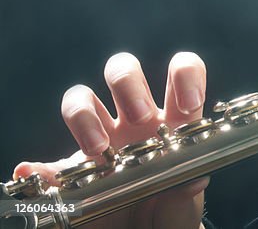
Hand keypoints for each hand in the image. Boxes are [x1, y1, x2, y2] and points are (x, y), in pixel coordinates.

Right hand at [13, 52, 209, 228]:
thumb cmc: (170, 212)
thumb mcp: (183, 207)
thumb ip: (188, 196)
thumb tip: (192, 184)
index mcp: (172, 121)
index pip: (182, 73)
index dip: (185, 74)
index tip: (188, 102)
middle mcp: (136, 121)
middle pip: (125, 74)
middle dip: (129, 85)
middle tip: (139, 116)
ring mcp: (103, 139)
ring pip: (82, 98)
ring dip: (84, 114)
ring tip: (97, 148)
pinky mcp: (72, 170)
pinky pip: (47, 163)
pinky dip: (39, 166)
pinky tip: (36, 173)